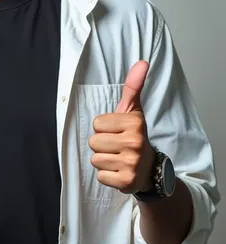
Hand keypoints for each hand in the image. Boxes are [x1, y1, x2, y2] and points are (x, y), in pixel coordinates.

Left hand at [88, 61, 155, 193]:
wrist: (150, 168)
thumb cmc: (134, 135)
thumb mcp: (133, 110)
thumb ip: (133, 86)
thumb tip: (142, 62)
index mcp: (134, 123)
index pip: (97, 123)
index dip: (104, 128)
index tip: (117, 131)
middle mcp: (134, 142)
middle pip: (94, 142)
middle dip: (102, 145)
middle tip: (117, 146)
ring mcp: (131, 163)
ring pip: (95, 159)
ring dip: (104, 160)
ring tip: (117, 158)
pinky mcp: (126, 182)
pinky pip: (100, 175)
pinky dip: (107, 175)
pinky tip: (119, 171)